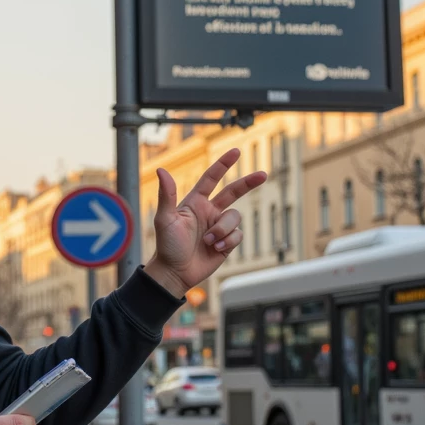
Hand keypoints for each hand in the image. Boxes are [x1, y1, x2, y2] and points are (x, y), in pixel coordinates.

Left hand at [143, 149, 265, 297]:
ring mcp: (219, 226)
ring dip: (223, 229)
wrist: (176, 272)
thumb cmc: (167, 245)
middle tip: (263, 174)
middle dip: (248, 183)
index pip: (212, 178)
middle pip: (233, 191)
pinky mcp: (227, 242)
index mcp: (195, 202)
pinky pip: (237, 235)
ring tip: (208, 241)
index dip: (223, 164)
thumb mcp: (165, 219)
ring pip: (234, 217)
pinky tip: (215, 249)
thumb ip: (166, 195)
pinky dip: (227, 241)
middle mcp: (209, 211)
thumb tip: (161, 170)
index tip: (236, 151)